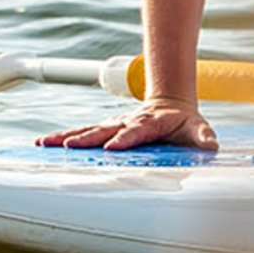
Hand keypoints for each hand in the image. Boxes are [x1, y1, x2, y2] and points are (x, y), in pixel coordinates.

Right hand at [37, 99, 217, 153]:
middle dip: (87, 138)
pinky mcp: (104, 129)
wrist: (171, 105)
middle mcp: (127, 122)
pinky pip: (82, 133)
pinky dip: (62, 137)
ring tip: (45, 143)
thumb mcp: (198, 129)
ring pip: (87, 129)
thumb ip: (203, 137)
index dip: (124, 139)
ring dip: (66, 137)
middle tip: (70, 146)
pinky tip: (44, 143)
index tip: (111, 147)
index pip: (135, 131)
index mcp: (150, 123)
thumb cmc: (185, 124)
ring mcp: (113, 125)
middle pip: (104, 129)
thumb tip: (210, 145)